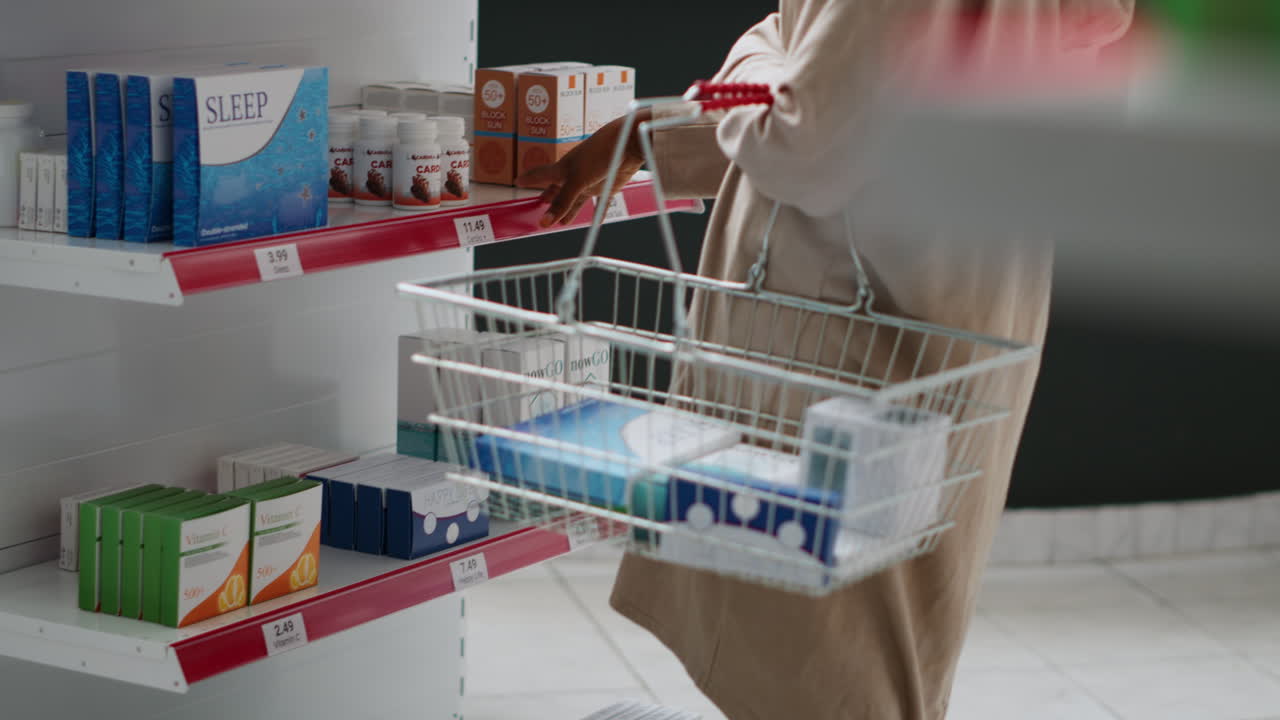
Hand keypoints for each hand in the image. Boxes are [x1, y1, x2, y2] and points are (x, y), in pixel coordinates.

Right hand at [517, 109, 650, 226]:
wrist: (627, 143)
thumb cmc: (599, 153)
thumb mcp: (577, 180)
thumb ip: (562, 202)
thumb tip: (545, 221)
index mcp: (563, 168)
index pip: (541, 174)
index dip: (529, 178)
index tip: (517, 181)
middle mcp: (575, 175)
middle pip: (559, 189)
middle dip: (550, 196)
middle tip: (541, 202)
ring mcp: (591, 181)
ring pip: (578, 199)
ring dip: (570, 210)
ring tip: (563, 221)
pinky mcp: (608, 186)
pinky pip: (602, 204)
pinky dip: (599, 214)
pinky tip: (596, 223)